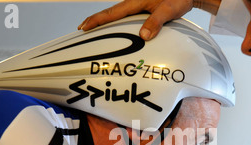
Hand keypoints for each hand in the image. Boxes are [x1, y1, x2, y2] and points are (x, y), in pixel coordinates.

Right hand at [78, 0, 194, 39]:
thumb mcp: (169, 10)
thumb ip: (156, 22)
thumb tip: (144, 35)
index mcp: (136, 1)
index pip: (112, 12)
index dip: (97, 20)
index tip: (84, 27)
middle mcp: (134, 2)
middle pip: (110, 12)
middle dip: (95, 20)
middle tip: (81, 29)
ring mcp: (137, 5)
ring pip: (116, 13)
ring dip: (104, 20)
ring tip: (92, 28)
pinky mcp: (142, 8)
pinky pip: (124, 15)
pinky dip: (115, 20)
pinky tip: (114, 27)